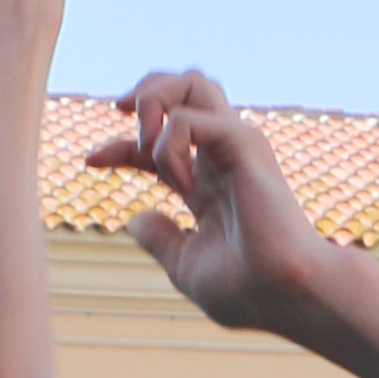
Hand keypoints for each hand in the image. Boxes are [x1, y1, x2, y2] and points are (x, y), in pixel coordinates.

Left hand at [93, 72, 327, 329]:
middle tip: (123, 116)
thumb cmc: (250, 290)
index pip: (161, 141)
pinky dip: (170, 144)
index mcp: (210, 182)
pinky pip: (190, 118)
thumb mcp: (186, 267)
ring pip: (193, 82)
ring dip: (155, 100)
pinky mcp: (244, 145)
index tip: (91, 161)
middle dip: (146, 92)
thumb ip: (161, 240)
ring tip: (146, 144)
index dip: (121, 145)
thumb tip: (133, 220)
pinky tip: (180, 181)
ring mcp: (236, 146)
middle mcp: (223, 157)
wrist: (288, 295)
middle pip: (184, 89)